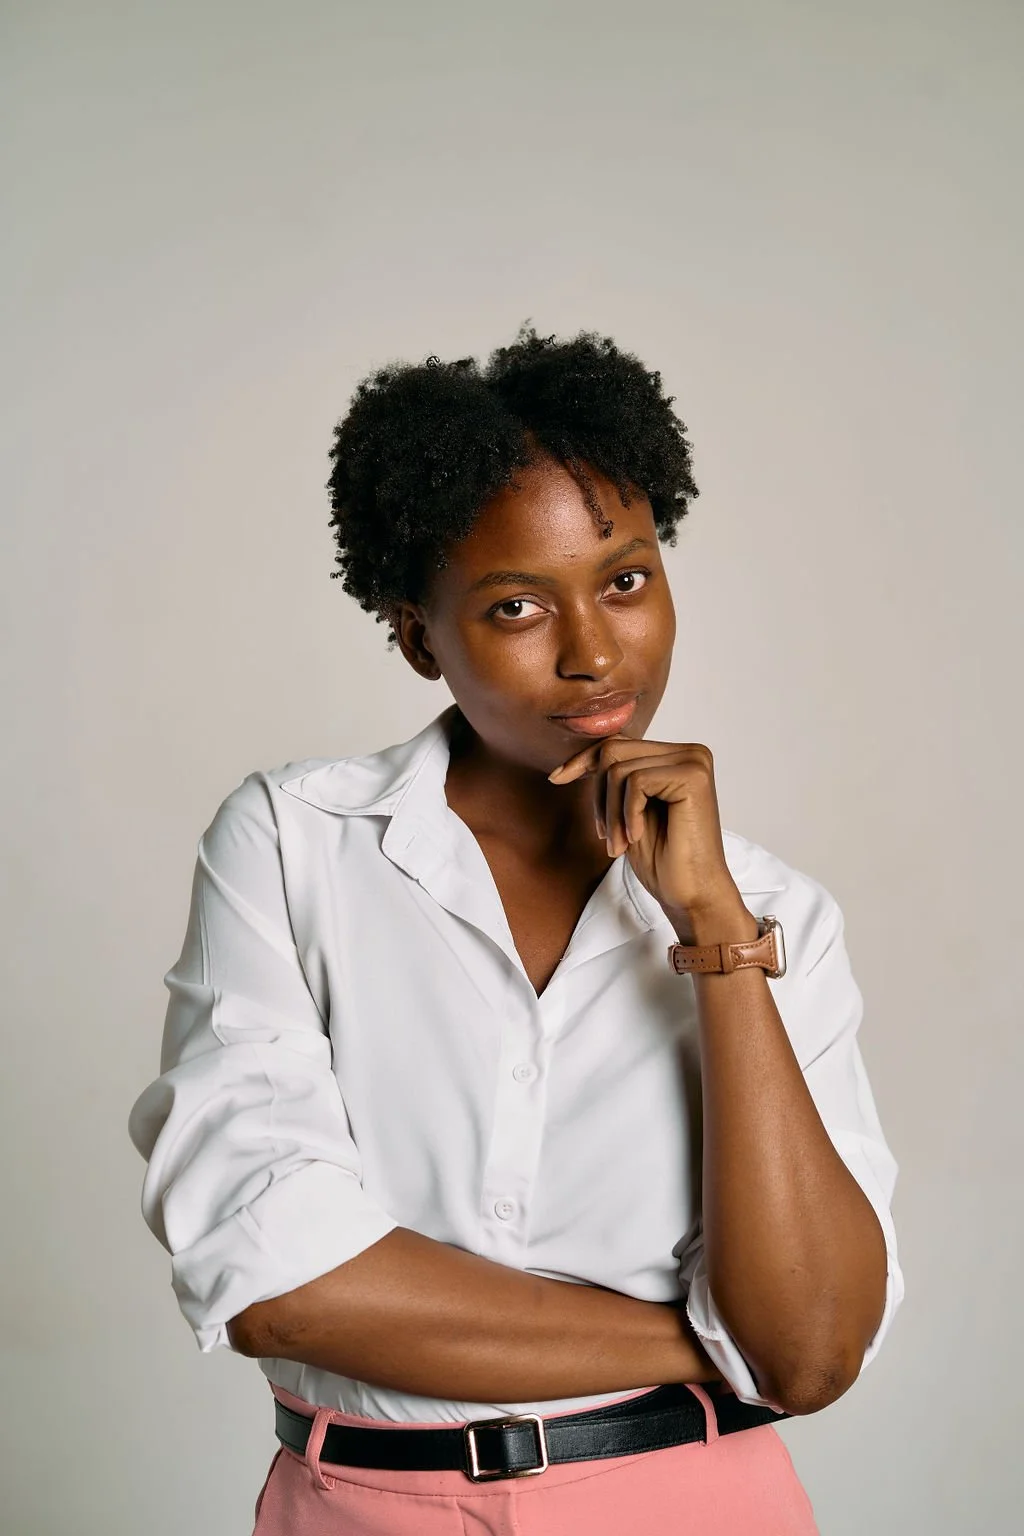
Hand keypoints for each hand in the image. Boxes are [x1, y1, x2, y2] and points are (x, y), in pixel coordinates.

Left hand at [547, 735, 744, 924]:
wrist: (691, 895)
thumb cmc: (662, 859)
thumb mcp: (627, 811)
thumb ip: (616, 779)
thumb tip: (580, 758)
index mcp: (675, 757)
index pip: (617, 743)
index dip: (583, 761)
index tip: (556, 779)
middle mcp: (688, 753)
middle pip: (613, 752)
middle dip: (599, 797)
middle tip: (605, 837)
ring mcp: (694, 761)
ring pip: (619, 769)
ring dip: (610, 814)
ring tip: (619, 845)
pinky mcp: (693, 776)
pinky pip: (636, 782)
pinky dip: (626, 814)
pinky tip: (636, 838)